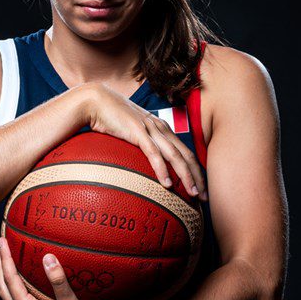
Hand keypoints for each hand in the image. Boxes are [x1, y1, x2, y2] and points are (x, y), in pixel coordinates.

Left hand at [0, 235, 108, 299]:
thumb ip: (58, 281)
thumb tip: (47, 258)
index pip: (11, 281)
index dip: (6, 260)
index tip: (3, 242)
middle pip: (4, 289)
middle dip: (0, 268)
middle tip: (0, 247)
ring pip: (9, 296)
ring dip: (6, 278)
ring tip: (7, 261)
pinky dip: (15, 287)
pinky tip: (23, 281)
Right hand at [82, 83, 207, 200]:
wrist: (95, 101)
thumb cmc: (111, 119)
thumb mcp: (131, 133)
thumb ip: (140, 146)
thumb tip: (141, 167)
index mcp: (162, 129)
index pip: (186, 152)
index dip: (196, 171)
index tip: (201, 189)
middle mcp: (161, 128)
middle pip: (187, 155)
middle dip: (198, 177)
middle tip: (205, 198)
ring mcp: (150, 129)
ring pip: (175, 155)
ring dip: (186, 176)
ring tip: (193, 193)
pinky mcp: (137, 131)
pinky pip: (153, 153)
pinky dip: (162, 169)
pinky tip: (167, 183)